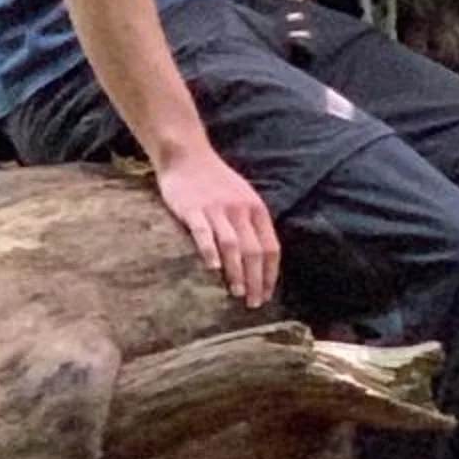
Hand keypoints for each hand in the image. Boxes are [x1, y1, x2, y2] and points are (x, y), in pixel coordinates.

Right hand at [156, 146, 279, 307]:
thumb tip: (261, 258)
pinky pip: (204, 233)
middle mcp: (240, 210)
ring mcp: (216, 209)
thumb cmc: (215, 180)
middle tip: (253, 303)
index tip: (266, 294)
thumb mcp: (243, 198)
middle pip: (254, 251)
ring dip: (237, 272)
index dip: (270, 274)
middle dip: (256, 280)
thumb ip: (252, 224)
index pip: (271, 247)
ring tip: (236, 293)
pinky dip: (210, 251)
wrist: (187, 155)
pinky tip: (212, 269)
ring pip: (232, 246)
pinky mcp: (193, 209)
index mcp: (256, 209)